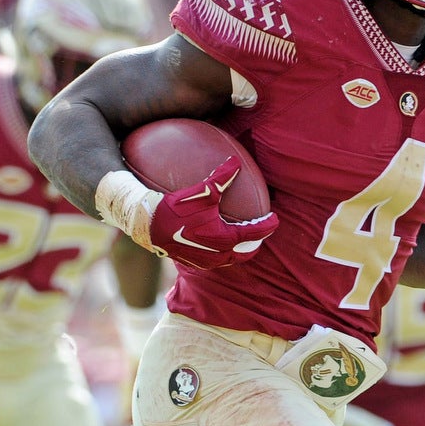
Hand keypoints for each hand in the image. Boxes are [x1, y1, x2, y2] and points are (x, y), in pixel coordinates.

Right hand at [147, 157, 278, 268]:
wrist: (150, 225)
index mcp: (225, 238)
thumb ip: (222, 178)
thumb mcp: (204, 192)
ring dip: (238, 249)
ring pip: (230, 259)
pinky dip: (223, 252)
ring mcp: (206, 262)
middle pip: (246, 253)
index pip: (255, 233)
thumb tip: (235, 162)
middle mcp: (218, 254)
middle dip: (255, 243)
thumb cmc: (177, 208)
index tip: (275, 219)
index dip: (268, 225)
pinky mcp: (194, 263)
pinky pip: (215, 261)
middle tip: (259, 231)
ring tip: (241, 238)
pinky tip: (218, 242)